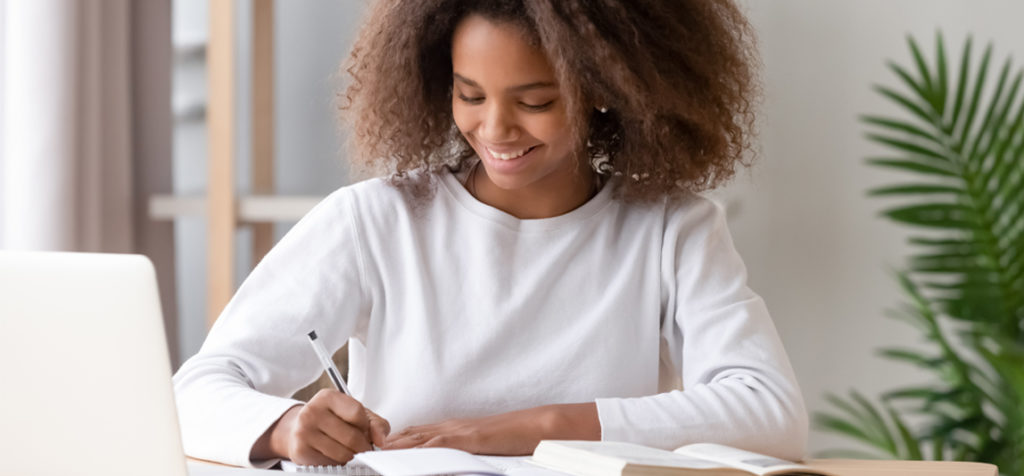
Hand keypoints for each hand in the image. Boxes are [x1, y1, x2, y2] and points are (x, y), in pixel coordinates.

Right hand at [253, 389, 390, 464]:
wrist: (298, 429)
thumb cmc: (331, 420)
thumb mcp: (353, 414)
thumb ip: (374, 423)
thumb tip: (381, 441)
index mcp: (327, 397)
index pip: (357, 413)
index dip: (366, 427)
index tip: (366, 432)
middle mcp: (312, 411)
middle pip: (351, 437)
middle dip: (363, 447)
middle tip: (364, 449)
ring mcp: (304, 431)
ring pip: (342, 453)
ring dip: (352, 457)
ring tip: (350, 452)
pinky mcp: (300, 451)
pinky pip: (330, 463)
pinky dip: (338, 463)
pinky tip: (335, 455)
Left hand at [382, 403, 598, 455]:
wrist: (535, 427)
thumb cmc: (512, 440)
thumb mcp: (480, 448)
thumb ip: (459, 453)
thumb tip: (443, 465)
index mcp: (452, 428)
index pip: (414, 434)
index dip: (392, 441)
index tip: (373, 449)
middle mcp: (450, 426)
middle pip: (410, 434)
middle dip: (385, 443)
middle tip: (362, 451)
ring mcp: (458, 430)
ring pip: (418, 437)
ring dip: (394, 446)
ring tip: (373, 454)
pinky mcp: (468, 438)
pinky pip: (438, 443)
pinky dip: (419, 449)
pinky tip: (404, 454)